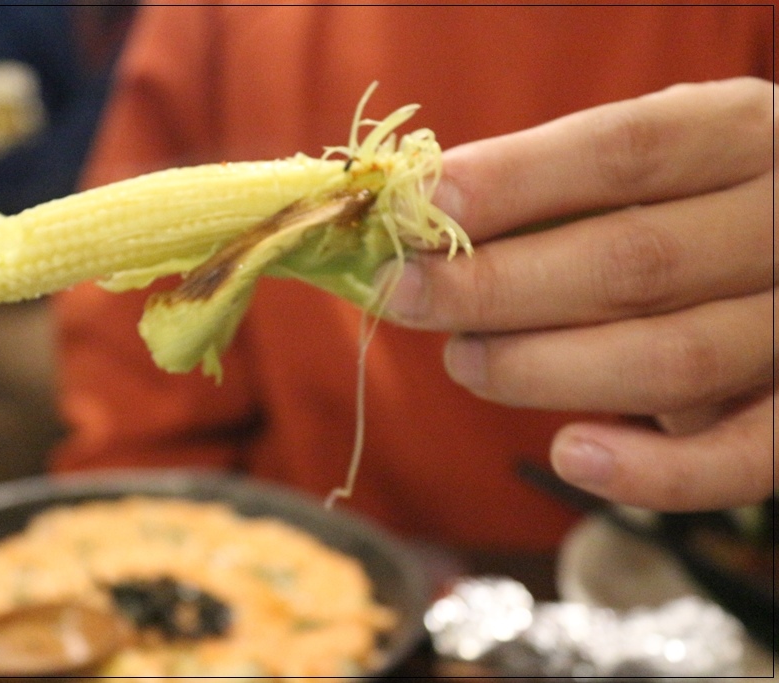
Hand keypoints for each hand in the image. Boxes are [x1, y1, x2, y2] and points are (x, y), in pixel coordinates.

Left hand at [381, 77, 774, 510]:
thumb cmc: (694, 205)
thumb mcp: (654, 165)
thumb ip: (564, 186)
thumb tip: (424, 226)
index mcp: (743, 135)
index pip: (625, 149)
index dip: (513, 181)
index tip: (419, 207)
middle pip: (632, 262)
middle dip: (495, 285)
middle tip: (403, 294)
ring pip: (670, 360)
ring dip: (542, 369)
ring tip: (462, 361)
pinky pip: (741, 458)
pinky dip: (652, 471)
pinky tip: (570, 454)